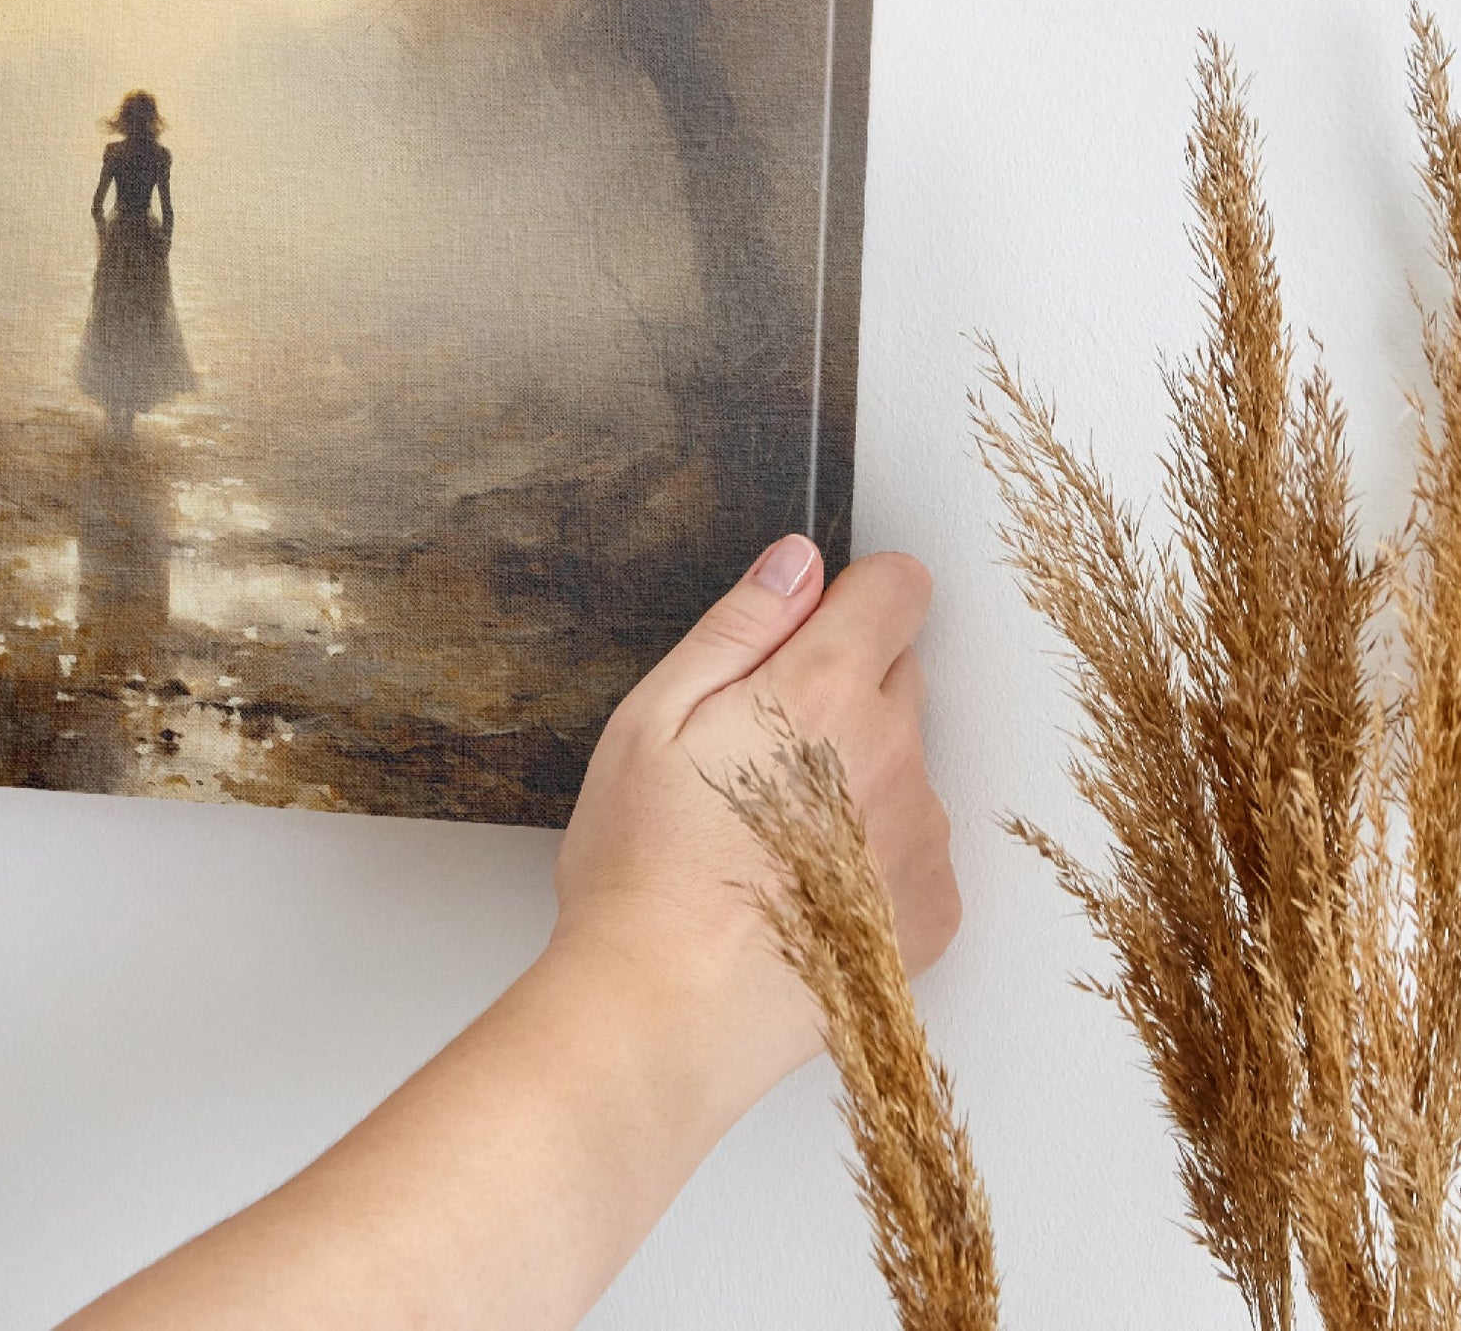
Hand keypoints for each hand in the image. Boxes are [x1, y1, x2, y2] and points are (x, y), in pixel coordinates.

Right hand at [551, 538, 958, 1121]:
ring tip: (767, 834)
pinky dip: (871, 853)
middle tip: (754, 749)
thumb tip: (798, 562)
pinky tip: (800, 886)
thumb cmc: (642, 869)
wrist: (665, 1013)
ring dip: (856, 774)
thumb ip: (739, 626)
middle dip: (841, 687)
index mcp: (825, 691)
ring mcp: (922, 837)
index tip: (808, 629)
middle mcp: (896, 755)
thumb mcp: (653, 717)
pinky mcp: (932, 911)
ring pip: (904, 763)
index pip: (898, 588)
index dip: (851, 595)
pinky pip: (913, 845)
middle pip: (899, 673)